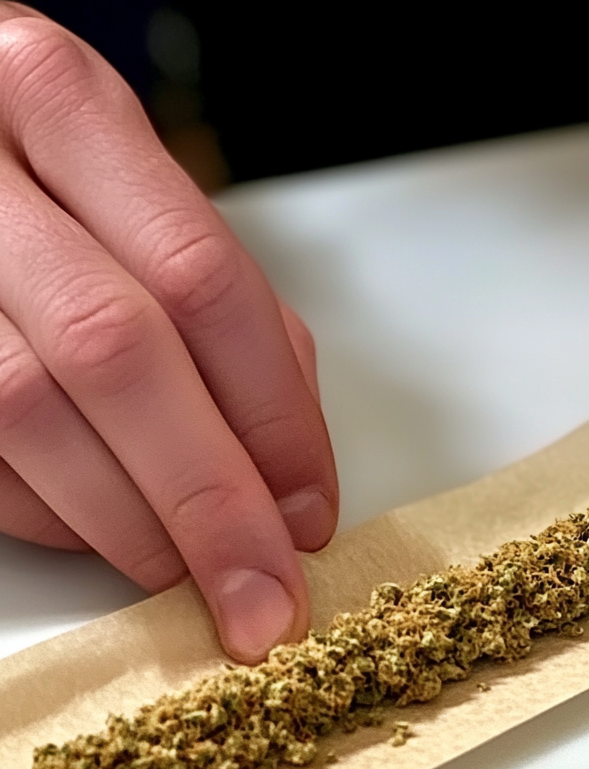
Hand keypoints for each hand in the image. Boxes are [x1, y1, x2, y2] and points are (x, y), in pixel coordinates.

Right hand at [0, 5, 337, 660]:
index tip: (307, 516)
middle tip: (260, 592)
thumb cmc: (48, 197)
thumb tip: (292, 483)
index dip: (271, 419)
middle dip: (208, 497)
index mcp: (63, 106)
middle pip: (120, 352)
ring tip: (186, 569)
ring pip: (31, 412)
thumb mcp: (150, 218)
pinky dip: (54, 514)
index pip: (204, 283)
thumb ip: (239, 334)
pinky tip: (102, 525)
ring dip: (129, 522)